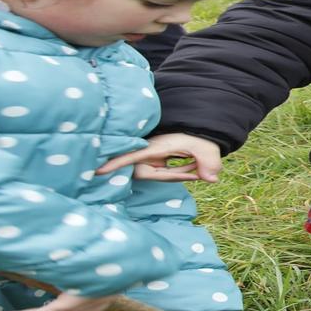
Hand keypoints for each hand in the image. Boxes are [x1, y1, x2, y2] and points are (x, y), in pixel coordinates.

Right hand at [100, 133, 224, 182]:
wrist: (200, 131)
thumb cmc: (199, 137)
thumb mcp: (206, 148)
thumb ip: (209, 162)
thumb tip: (212, 179)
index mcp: (154, 146)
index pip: (131, 156)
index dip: (115, 163)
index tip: (98, 170)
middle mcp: (149, 152)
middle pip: (155, 173)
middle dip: (176, 174)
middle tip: (198, 170)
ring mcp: (151, 157)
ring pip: (161, 174)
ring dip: (180, 173)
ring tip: (200, 166)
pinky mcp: (156, 161)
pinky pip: (164, 172)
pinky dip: (179, 172)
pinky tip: (195, 168)